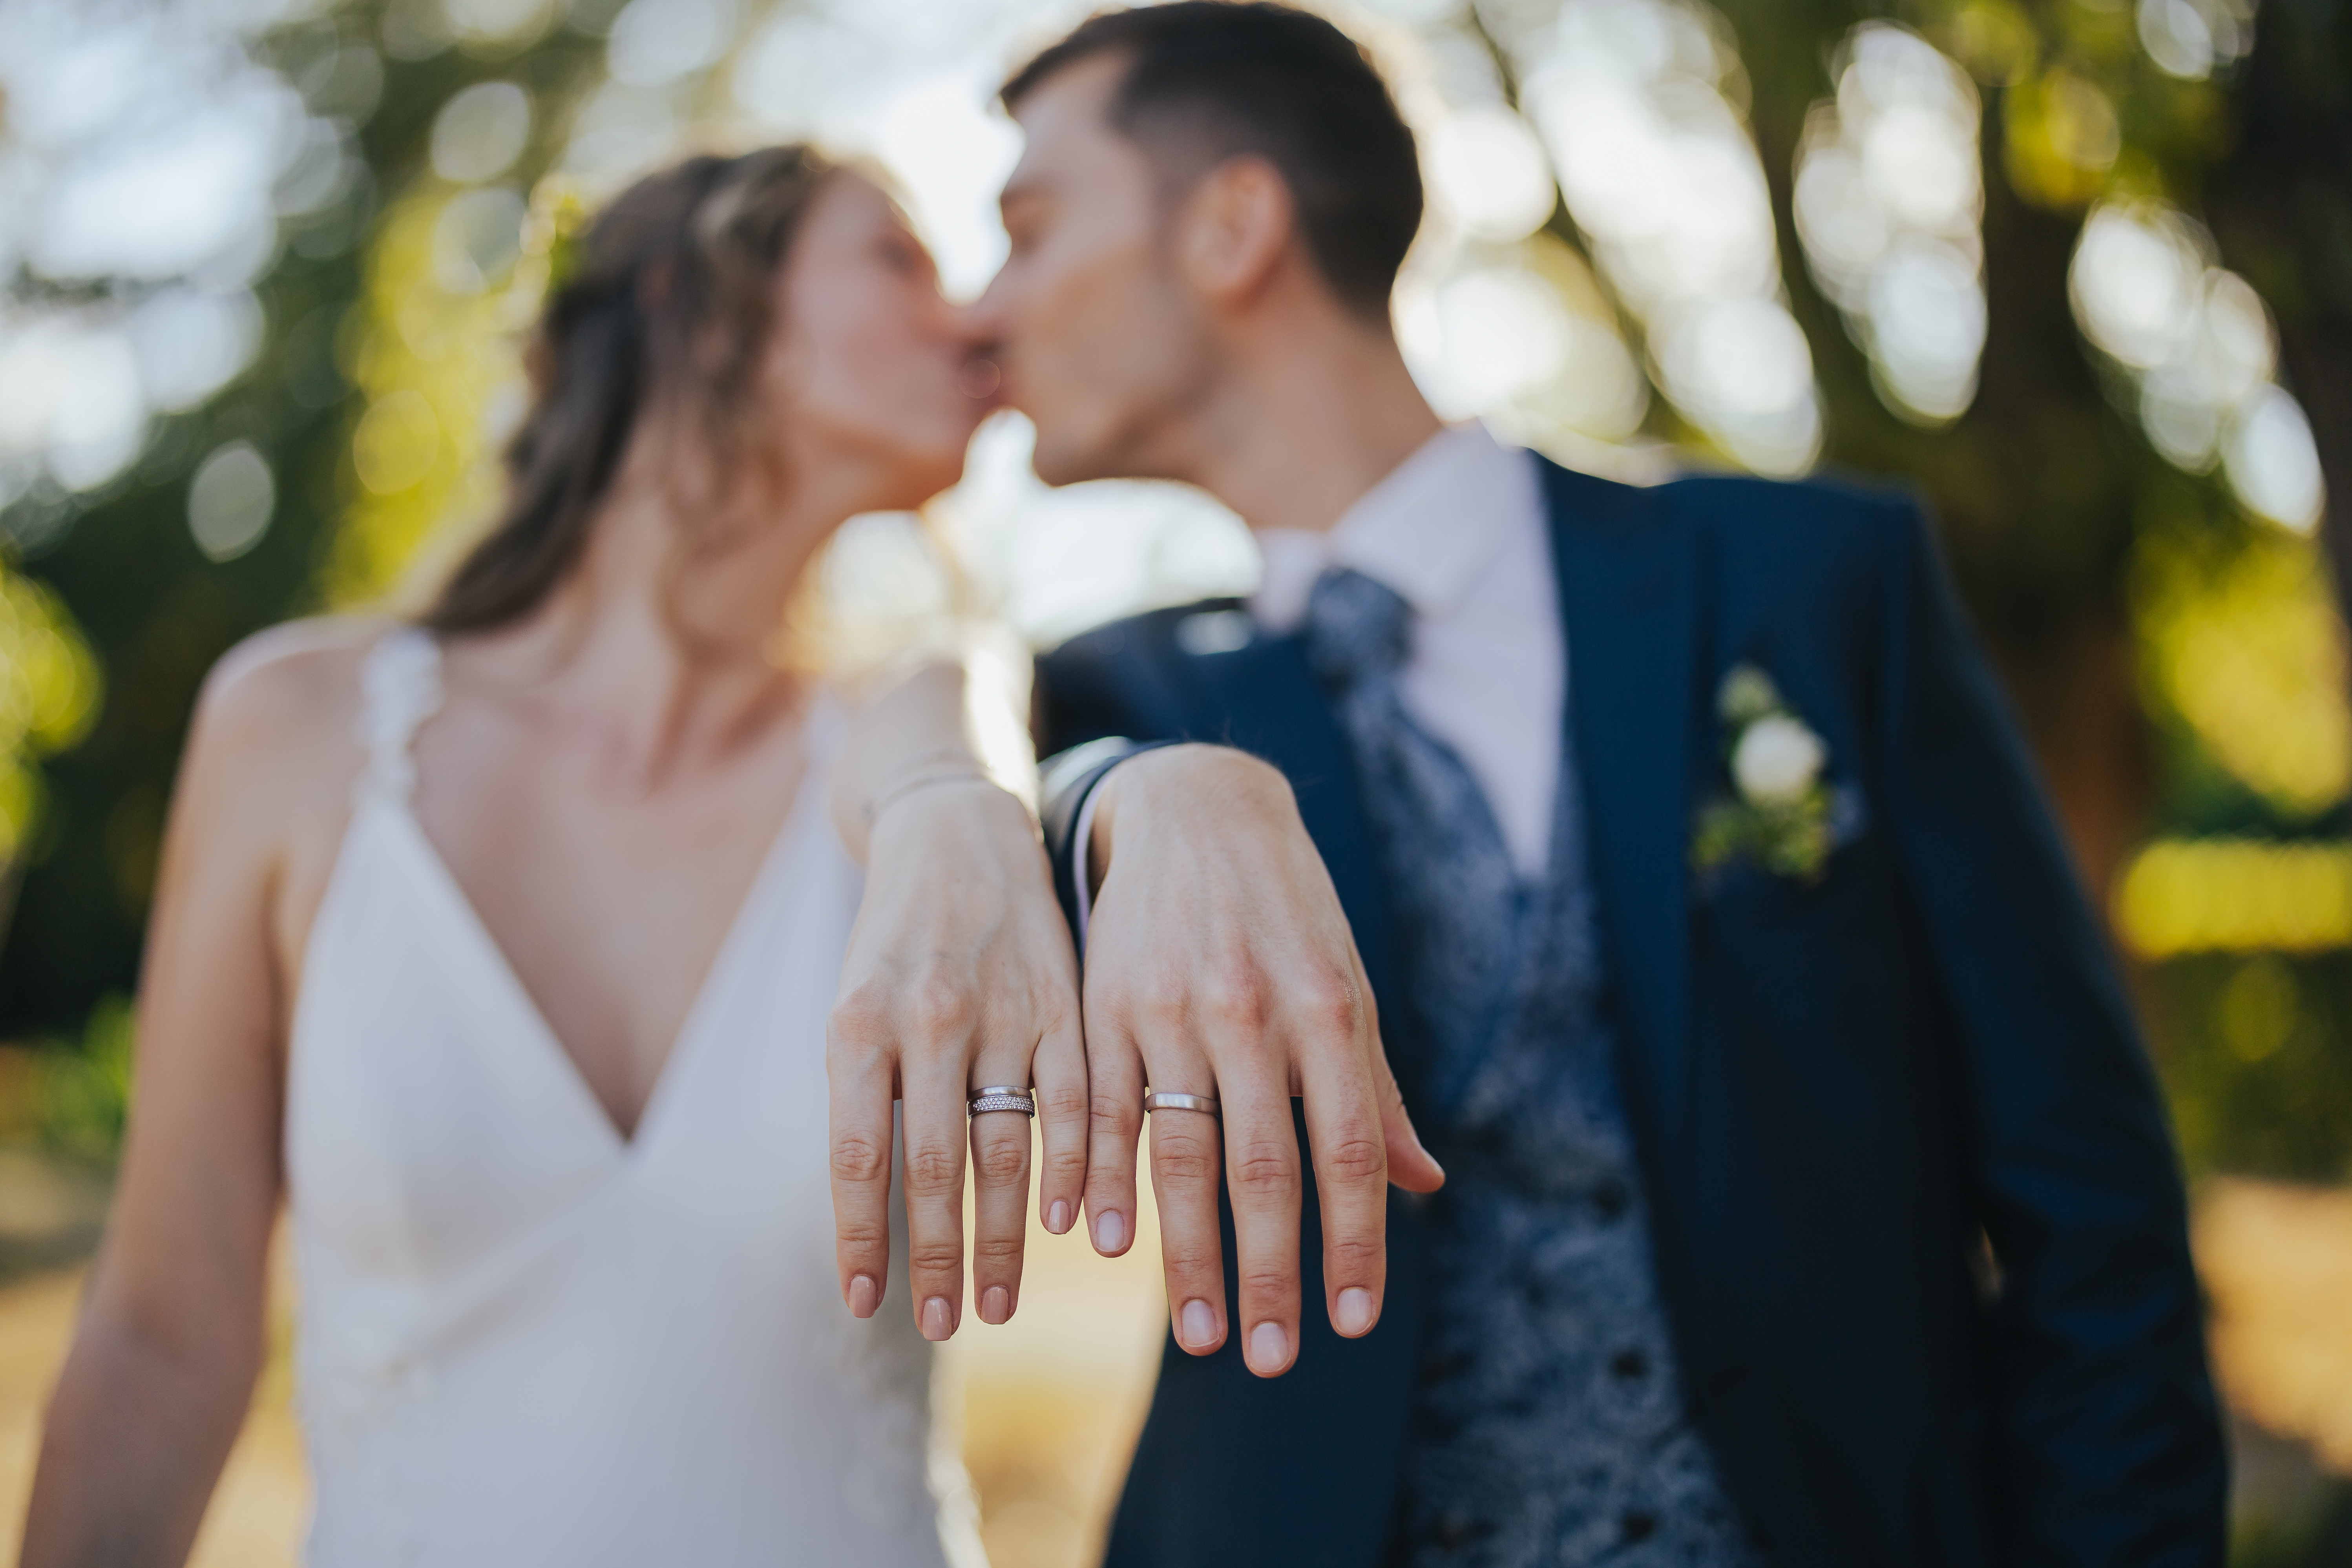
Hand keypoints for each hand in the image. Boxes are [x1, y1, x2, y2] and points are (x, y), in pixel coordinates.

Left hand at [828, 777, 1087, 1338]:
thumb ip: (866, 1102)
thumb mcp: (856, 1010)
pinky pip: (1075, 1101)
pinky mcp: (1062, 1001)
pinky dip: (1072, 1169)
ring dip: (1003, 1236)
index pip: (858, 1157)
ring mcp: (1001, 1009)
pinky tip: (1066, 1226)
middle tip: (944, 1326)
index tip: (866, 1305)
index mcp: (859, 1024)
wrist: (954, 831)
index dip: (862, 1238)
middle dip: (939, 1256)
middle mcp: (928, 1019)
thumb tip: (872, 1217)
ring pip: (1007, 1144)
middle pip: (937, 1164)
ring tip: (997, 1304)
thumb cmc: (894, 944)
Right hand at [1077, 744, 1442, 1375]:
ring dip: (1186, 1252)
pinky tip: (1106, 1240)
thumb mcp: (1349, 986)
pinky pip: (1103, 1106)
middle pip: (1264, 1166)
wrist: (1198, 805)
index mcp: (1329, 1011)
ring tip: (1198, 1330)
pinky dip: (1103, 1179)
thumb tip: (1424, 1187)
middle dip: (1270, 1271)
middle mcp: (1253, 1011)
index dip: (1353, 1243)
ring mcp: (1173, 1007)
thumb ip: (1377, 1090)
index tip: (1350, 1322)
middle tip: (1271, 1357)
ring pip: (1179, 1149)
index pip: (1347, 1152)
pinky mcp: (1105, 1002)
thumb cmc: (1289, 911)